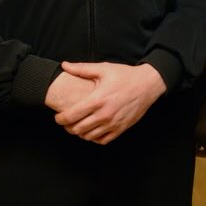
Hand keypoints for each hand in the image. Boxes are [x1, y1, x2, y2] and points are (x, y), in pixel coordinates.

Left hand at [53, 62, 167, 144]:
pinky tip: (92, 131)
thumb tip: (65, 65)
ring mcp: (113, 123)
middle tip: (66, 122)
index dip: (60, 119)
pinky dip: (94, 138)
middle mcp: (104, 114)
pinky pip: (103, 140)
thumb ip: (82, 68)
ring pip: (88, 136)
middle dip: (67, 127)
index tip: (58, 117)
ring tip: (78, 126)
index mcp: (97, 100)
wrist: (148, 84)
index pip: (71, 116)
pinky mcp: (121, 128)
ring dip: (80, 133)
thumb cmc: (125, 76)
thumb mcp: (104, 69)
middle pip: (77, 129)